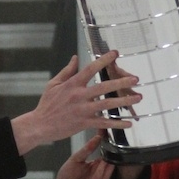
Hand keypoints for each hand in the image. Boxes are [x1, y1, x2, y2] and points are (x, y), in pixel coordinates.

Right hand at [11, 52, 140, 155]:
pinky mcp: (84, 123)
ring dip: (124, 101)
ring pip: (107, 104)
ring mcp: (83, 110)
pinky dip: (117, 124)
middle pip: (104, 87)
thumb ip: (67, 71)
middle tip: (135, 79)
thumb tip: (76, 57)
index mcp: (72, 84)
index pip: (90, 68)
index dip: (104, 60)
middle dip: (121, 82)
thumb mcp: (54, 84)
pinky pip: (104, 123)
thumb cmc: (47, 104)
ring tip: (138, 98)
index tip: (115, 53)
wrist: (40, 125)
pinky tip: (128, 123)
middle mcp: (79, 95)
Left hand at [49, 134, 114, 178]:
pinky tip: (102, 165)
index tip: (109, 135)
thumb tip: (97, 137)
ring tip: (108, 153)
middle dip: (111, 154)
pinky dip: (100, 173)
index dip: (107, 145)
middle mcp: (99, 174)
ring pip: (106, 173)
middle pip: (109, 164)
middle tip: (113, 143)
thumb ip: (87, 149)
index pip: (105, 155)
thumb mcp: (75, 159)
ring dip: (107, 164)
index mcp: (96, 166)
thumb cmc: (66, 177)